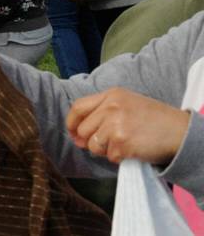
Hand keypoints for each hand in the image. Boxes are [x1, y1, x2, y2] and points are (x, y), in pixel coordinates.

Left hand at [67, 87, 190, 165]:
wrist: (180, 131)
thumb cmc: (154, 119)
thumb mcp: (127, 103)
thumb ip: (103, 111)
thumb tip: (77, 135)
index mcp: (111, 95)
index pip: (78, 107)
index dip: (71, 123)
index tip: (73, 134)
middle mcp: (110, 107)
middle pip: (83, 129)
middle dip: (89, 141)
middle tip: (105, 145)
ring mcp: (115, 125)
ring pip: (93, 145)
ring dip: (105, 151)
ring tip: (123, 145)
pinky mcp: (122, 143)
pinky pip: (109, 156)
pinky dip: (119, 158)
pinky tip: (132, 150)